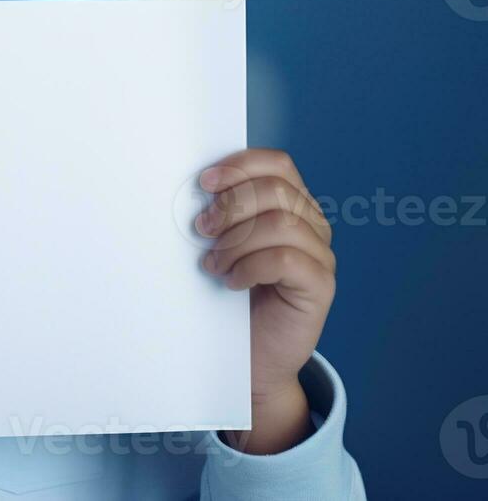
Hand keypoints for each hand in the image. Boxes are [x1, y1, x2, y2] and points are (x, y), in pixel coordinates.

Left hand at [195, 149, 335, 454]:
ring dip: (236, 241)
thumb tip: (197, 188)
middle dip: (231, 206)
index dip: (241, 166)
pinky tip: (232, 282)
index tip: (203, 182)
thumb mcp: (222, 244)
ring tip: (215, 264)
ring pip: (280, 223)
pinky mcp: (321, 286)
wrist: (250, 354)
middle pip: (276, 191)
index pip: (278, 164)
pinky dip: (250, 266)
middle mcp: (312, 225)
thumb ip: (222, 214)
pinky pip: (287, 259)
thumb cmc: (230, 294)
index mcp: (291, 204)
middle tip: (202, 231)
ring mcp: (320, 255)